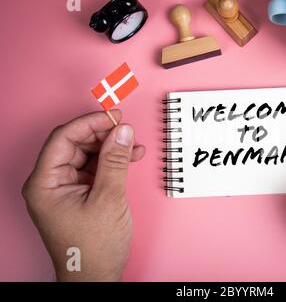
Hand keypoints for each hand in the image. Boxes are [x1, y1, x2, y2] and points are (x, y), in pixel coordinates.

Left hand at [22, 110, 144, 280]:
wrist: (96, 277)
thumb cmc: (93, 248)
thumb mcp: (109, 199)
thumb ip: (116, 161)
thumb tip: (122, 131)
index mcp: (45, 183)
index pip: (63, 138)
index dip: (89, 123)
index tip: (113, 116)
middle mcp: (51, 183)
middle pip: (75, 144)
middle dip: (102, 135)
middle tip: (126, 129)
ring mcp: (65, 188)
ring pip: (87, 155)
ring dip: (111, 148)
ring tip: (132, 145)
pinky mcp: (79, 193)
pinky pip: (95, 169)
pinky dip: (112, 162)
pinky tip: (130, 157)